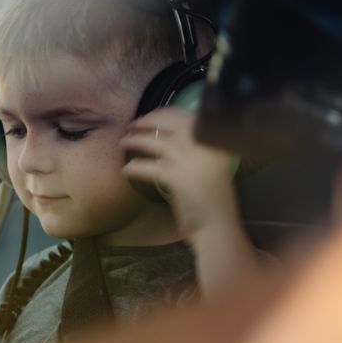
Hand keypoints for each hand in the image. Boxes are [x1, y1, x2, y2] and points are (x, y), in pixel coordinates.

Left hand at [120, 108, 236, 238]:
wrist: (218, 228)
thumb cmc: (212, 202)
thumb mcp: (209, 168)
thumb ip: (194, 151)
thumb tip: (165, 136)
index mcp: (215, 143)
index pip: (187, 117)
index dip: (164, 113)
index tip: (149, 116)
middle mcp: (206, 147)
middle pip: (171, 124)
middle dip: (148, 121)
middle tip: (132, 125)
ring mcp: (193, 161)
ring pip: (157, 142)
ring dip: (136, 140)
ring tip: (123, 143)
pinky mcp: (178, 178)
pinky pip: (149, 167)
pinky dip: (135, 168)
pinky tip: (126, 170)